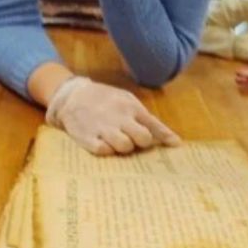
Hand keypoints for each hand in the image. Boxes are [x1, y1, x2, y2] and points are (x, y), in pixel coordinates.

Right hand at [46, 76, 180, 155]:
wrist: (73, 95)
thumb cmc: (106, 99)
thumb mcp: (127, 100)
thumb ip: (147, 119)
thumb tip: (174, 141)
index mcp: (131, 107)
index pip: (153, 125)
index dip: (165, 137)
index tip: (175, 146)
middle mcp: (119, 117)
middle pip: (142, 138)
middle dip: (141, 143)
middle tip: (134, 140)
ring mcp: (103, 128)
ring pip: (124, 147)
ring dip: (124, 148)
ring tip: (118, 142)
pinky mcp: (87, 138)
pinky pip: (103, 151)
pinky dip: (106, 151)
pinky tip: (104, 144)